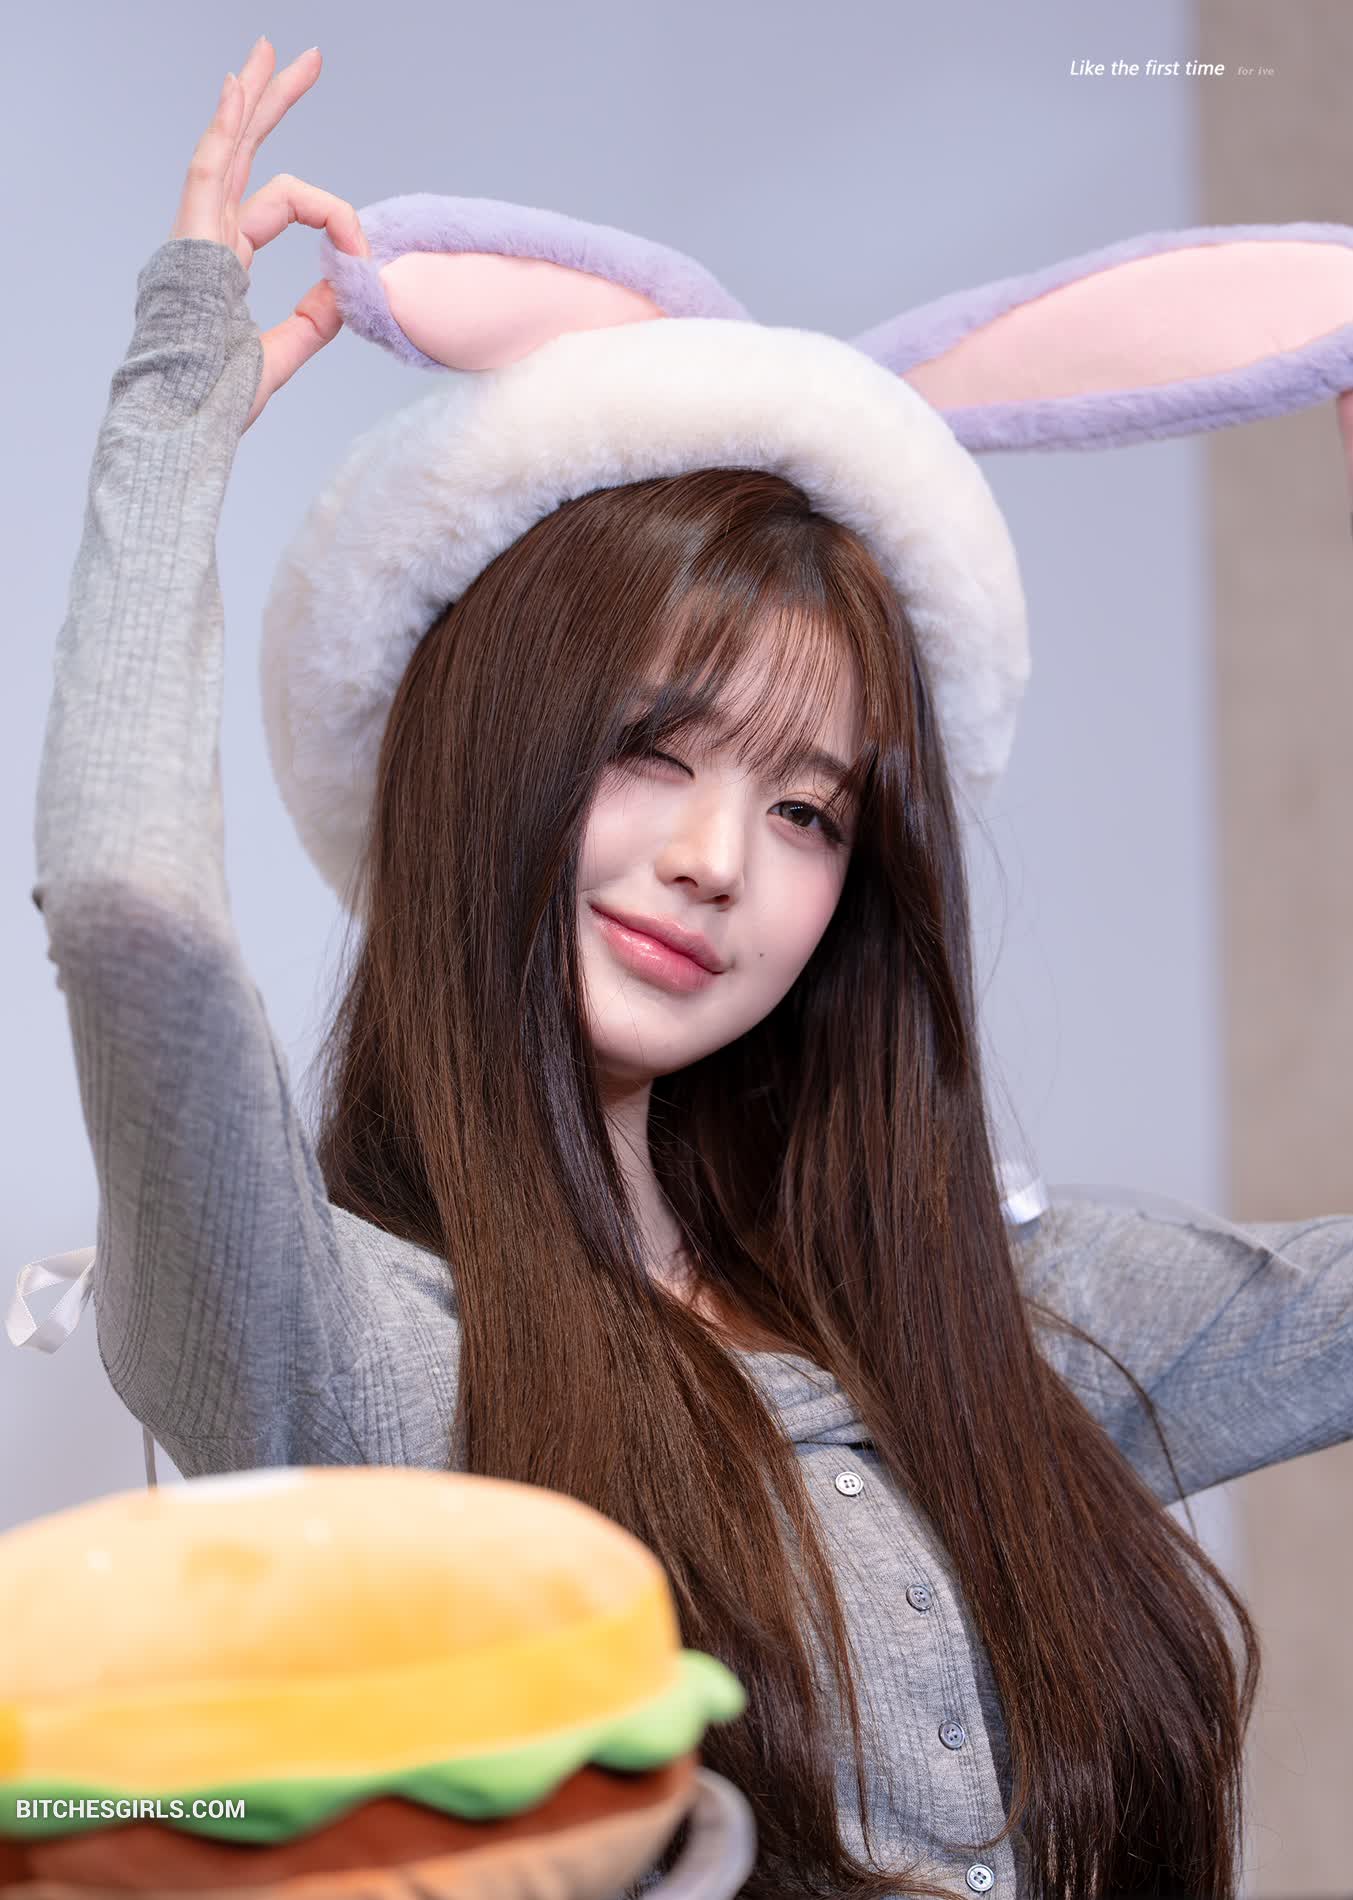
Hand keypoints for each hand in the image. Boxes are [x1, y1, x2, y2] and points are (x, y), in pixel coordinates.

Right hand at [171, 37, 370, 432]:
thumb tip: (350, 281)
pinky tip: (238, 87)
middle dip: (271, 102)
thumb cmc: (219, 400)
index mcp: (226, 260)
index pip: (283, 207)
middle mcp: (210, 238)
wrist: (186, 418)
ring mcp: (198, 237)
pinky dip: (225, 128)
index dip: (331, 213)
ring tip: (272, 52)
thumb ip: (317, 316)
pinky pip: (210, 171)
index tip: (362, 240)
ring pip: (228, 148)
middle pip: (245, 153)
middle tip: (298, 57)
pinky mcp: (193, 241)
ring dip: (252, 98)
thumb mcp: (285, 351)